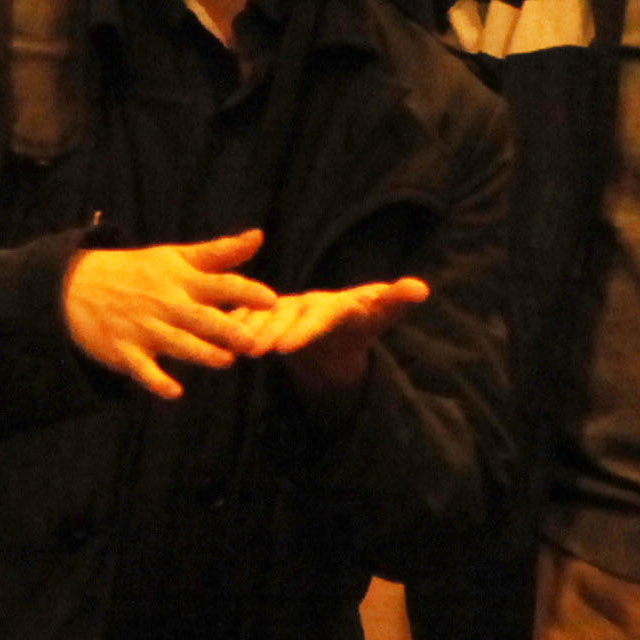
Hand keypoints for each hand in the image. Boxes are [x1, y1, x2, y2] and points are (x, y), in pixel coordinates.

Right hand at [64, 230, 274, 398]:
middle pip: (201, 318)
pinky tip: (175, 392)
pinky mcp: (126, 350)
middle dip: (226, 329)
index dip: (246, 292)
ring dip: (200, 353)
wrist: (80, 286)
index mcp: (183, 280)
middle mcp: (167, 304)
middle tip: (253, 341)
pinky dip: (156, 380)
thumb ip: (220, 252)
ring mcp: (145, 328)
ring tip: (225, 362)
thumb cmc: (140, 271)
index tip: (272, 300)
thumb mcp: (177, 256)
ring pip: (177, 344)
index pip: (220, 284)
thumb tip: (259, 236)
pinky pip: (143, 369)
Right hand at [246, 275, 431, 405]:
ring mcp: (286, 307)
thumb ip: (394, 302)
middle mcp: (308, 301)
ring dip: (252, 333)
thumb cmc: (359, 324)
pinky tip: (218, 341)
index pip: (322, 313)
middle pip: (290, 316)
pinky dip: (237, 330)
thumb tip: (421, 288)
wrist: (334, 329)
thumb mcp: (378, 316)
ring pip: (267, 320)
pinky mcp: (268, 315)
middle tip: (258, 350)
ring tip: (239, 352)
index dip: (305, 329)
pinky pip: (250, 322)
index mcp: (335, 301)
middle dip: (274, 332)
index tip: (289, 347)